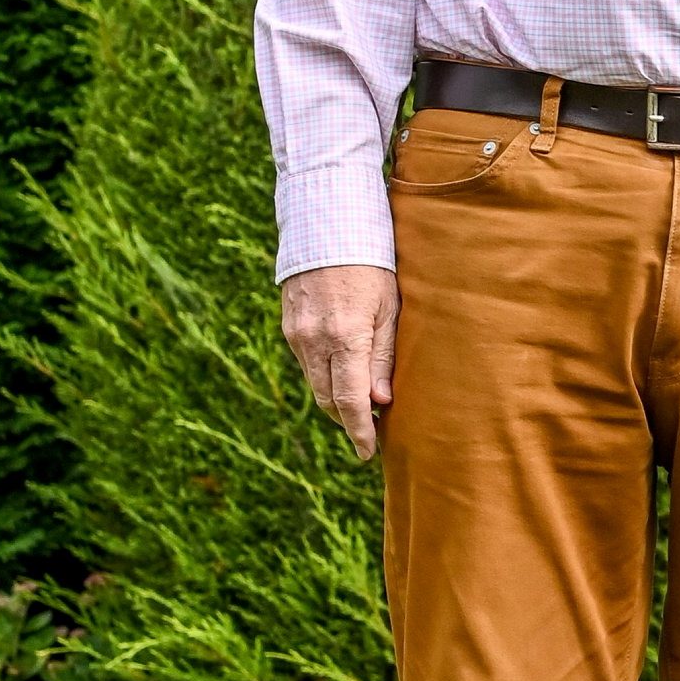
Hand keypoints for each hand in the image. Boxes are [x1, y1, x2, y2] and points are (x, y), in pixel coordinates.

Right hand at [280, 264, 399, 461]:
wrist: (327, 227)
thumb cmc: (372, 265)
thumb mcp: (390, 309)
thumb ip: (383, 357)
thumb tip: (380, 402)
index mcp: (345, 337)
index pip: (350, 401)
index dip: (359, 431)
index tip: (369, 453)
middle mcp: (313, 341)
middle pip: (328, 399)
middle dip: (349, 421)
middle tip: (373, 432)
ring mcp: (296, 335)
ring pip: (316, 384)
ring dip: (337, 401)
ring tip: (364, 408)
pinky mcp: (289, 327)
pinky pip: (307, 364)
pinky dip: (325, 378)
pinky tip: (345, 376)